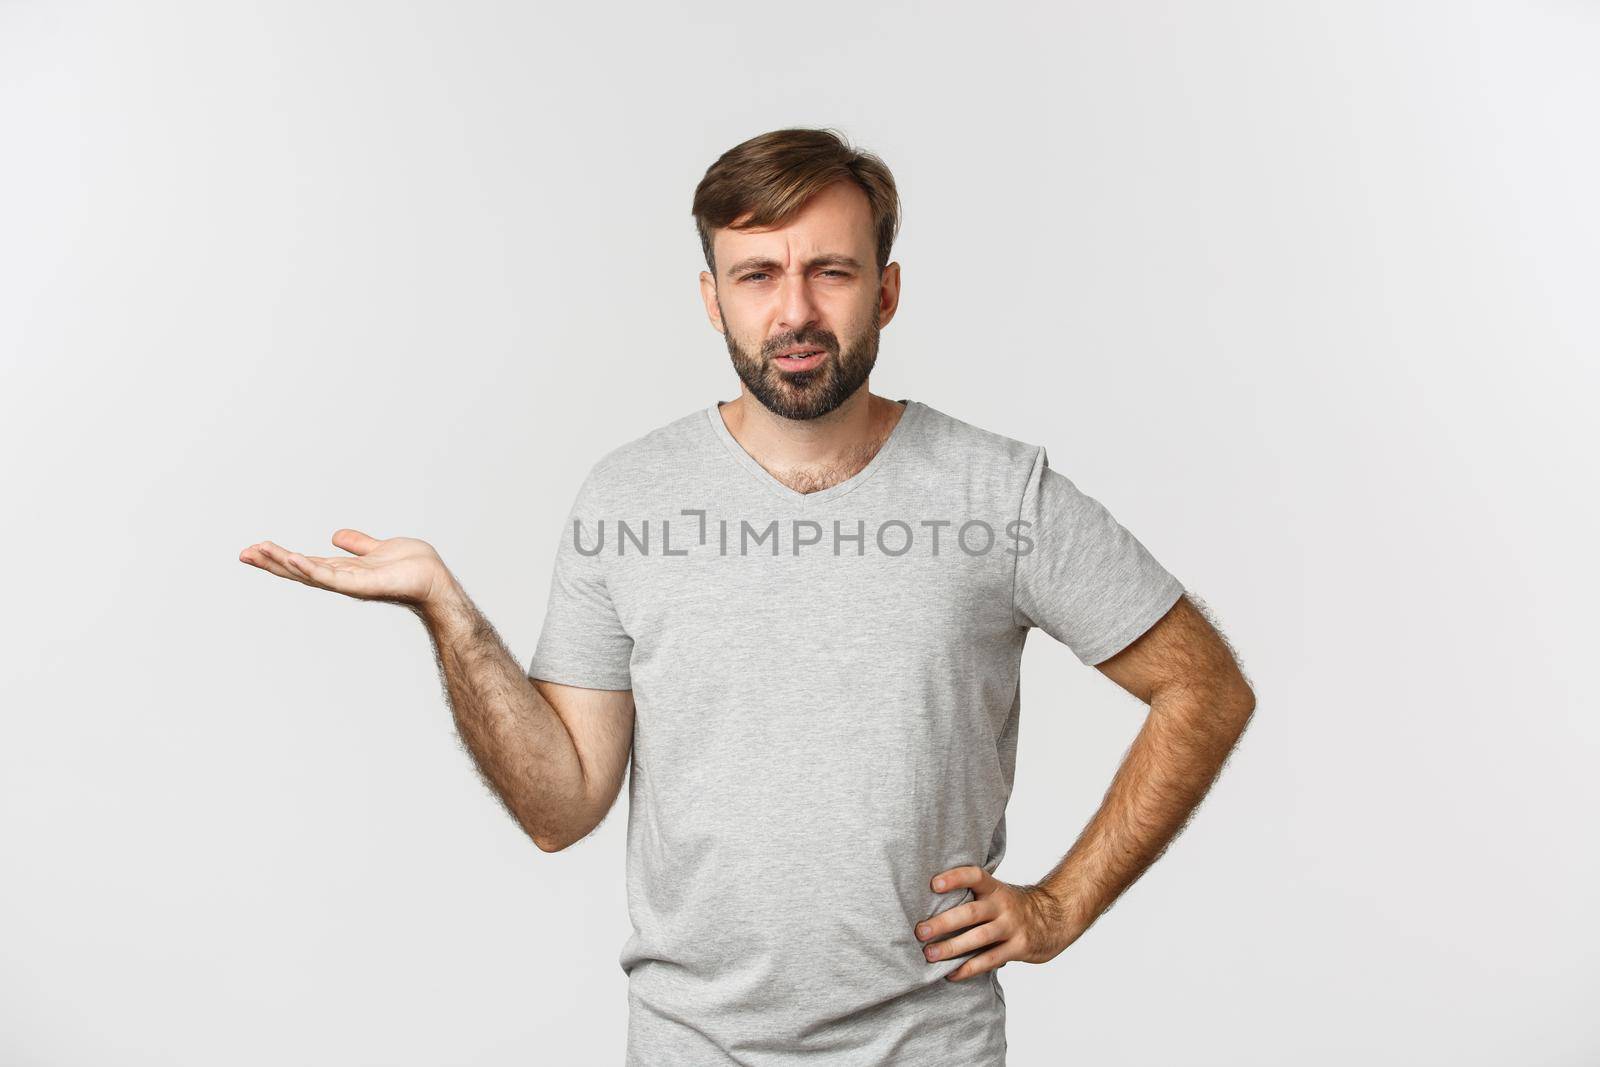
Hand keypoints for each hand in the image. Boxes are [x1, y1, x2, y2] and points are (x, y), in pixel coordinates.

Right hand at [239, 529, 457, 613]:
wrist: (435, 579)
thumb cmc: (413, 568)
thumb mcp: (377, 549)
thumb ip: (357, 545)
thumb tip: (336, 536)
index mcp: (343, 570)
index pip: (304, 563)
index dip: (279, 557)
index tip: (255, 548)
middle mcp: (342, 579)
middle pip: (298, 571)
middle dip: (271, 563)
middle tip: (243, 553)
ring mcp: (350, 584)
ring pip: (309, 573)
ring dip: (283, 563)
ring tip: (260, 551)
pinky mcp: (361, 585)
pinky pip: (331, 577)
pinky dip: (311, 569)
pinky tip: (292, 558)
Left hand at [915, 865, 1074, 982]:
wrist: (1055, 919)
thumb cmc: (1013, 908)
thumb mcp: (997, 894)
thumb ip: (973, 897)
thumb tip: (929, 904)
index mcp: (995, 888)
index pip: (974, 876)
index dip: (954, 878)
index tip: (933, 884)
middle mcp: (1003, 905)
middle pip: (971, 912)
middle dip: (943, 922)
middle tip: (920, 931)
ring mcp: (1012, 926)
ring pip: (978, 938)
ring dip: (952, 947)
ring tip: (930, 955)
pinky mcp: (1018, 947)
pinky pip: (990, 960)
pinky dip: (968, 968)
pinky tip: (951, 973)